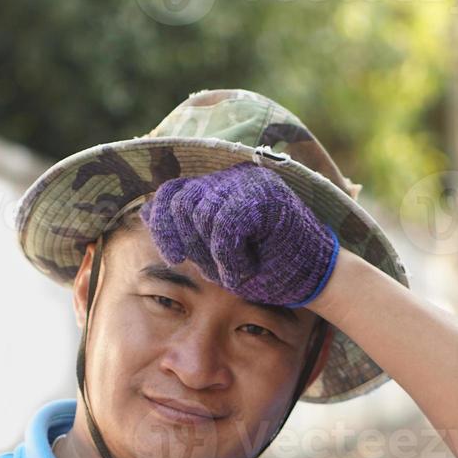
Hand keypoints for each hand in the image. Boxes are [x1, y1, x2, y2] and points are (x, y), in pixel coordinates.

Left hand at [139, 163, 339, 308]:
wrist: (313, 280)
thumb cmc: (265, 270)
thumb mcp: (214, 254)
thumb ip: (184, 232)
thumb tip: (144, 212)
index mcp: (218, 189)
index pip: (170, 192)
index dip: (163, 225)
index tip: (173, 257)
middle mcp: (232, 177)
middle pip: (180, 202)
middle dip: (188, 243)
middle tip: (216, 268)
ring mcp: (250, 182)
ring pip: (201, 214)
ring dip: (214, 255)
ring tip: (237, 269)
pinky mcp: (265, 195)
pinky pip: (225, 224)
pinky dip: (229, 257)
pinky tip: (242, 271)